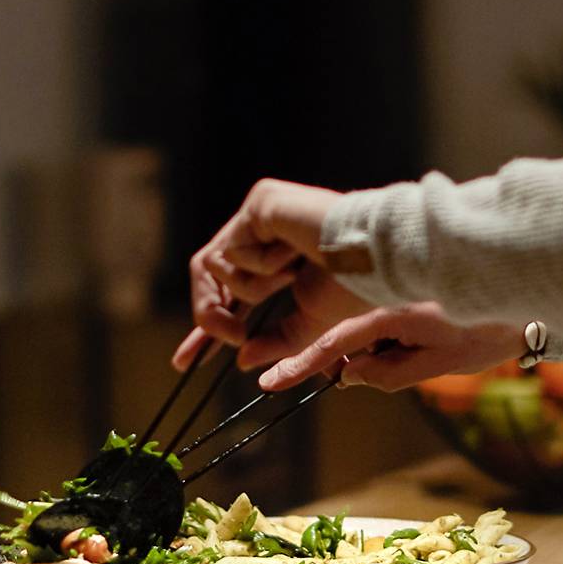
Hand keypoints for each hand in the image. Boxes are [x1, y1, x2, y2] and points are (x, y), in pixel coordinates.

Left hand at [177, 179, 353, 368]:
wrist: (375, 261)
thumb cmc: (354, 289)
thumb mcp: (309, 327)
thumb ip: (275, 343)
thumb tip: (243, 361)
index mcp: (276, 258)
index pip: (228, 291)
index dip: (207, 324)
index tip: (187, 361)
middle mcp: (264, 230)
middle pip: (208, 275)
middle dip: (208, 315)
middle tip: (231, 339)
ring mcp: (260, 213)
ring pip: (216, 267)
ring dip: (251, 288)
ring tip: (290, 277)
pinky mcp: (260, 202)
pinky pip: (232, 250)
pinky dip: (261, 268)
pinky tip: (293, 257)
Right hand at [256, 303, 525, 393]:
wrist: (529, 298)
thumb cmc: (487, 332)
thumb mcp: (435, 364)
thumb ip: (387, 373)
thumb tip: (347, 376)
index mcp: (388, 314)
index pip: (331, 343)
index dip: (298, 365)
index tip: (268, 378)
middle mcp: (388, 302)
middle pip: (346, 338)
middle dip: (346, 362)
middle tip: (371, 374)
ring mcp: (399, 300)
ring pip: (368, 335)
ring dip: (379, 355)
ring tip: (421, 355)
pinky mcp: (412, 303)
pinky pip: (386, 327)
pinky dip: (390, 345)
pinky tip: (419, 348)